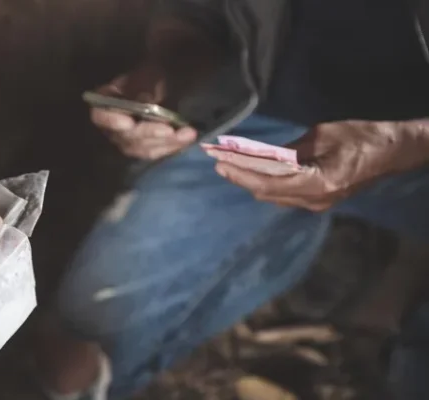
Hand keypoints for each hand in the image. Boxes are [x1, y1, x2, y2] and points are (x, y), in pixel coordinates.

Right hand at [90, 17, 218, 159]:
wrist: (165, 80)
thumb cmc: (153, 74)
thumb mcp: (149, 74)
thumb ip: (145, 88)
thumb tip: (149, 105)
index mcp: (107, 102)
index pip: (100, 116)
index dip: (111, 122)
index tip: (129, 123)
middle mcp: (113, 126)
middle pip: (126, 137)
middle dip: (150, 134)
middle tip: (170, 130)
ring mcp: (128, 140)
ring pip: (142, 148)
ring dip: (165, 143)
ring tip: (187, 134)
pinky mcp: (145, 147)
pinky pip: (156, 152)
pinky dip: (172, 147)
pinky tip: (188, 139)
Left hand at [209, 120, 409, 210]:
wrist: (393, 152)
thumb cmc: (361, 137)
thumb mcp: (321, 136)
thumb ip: (289, 150)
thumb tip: (260, 154)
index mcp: (317, 184)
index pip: (268, 183)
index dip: (241, 174)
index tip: (220, 163)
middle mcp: (314, 200)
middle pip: (266, 193)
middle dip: (240, 178)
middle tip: (219, 162)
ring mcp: (317, 203)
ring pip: (273, 196)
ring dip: (250, 181)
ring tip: (229, 166)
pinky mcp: (318, 200)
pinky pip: (284, 194)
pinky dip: (265, 183)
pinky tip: (252, 171)